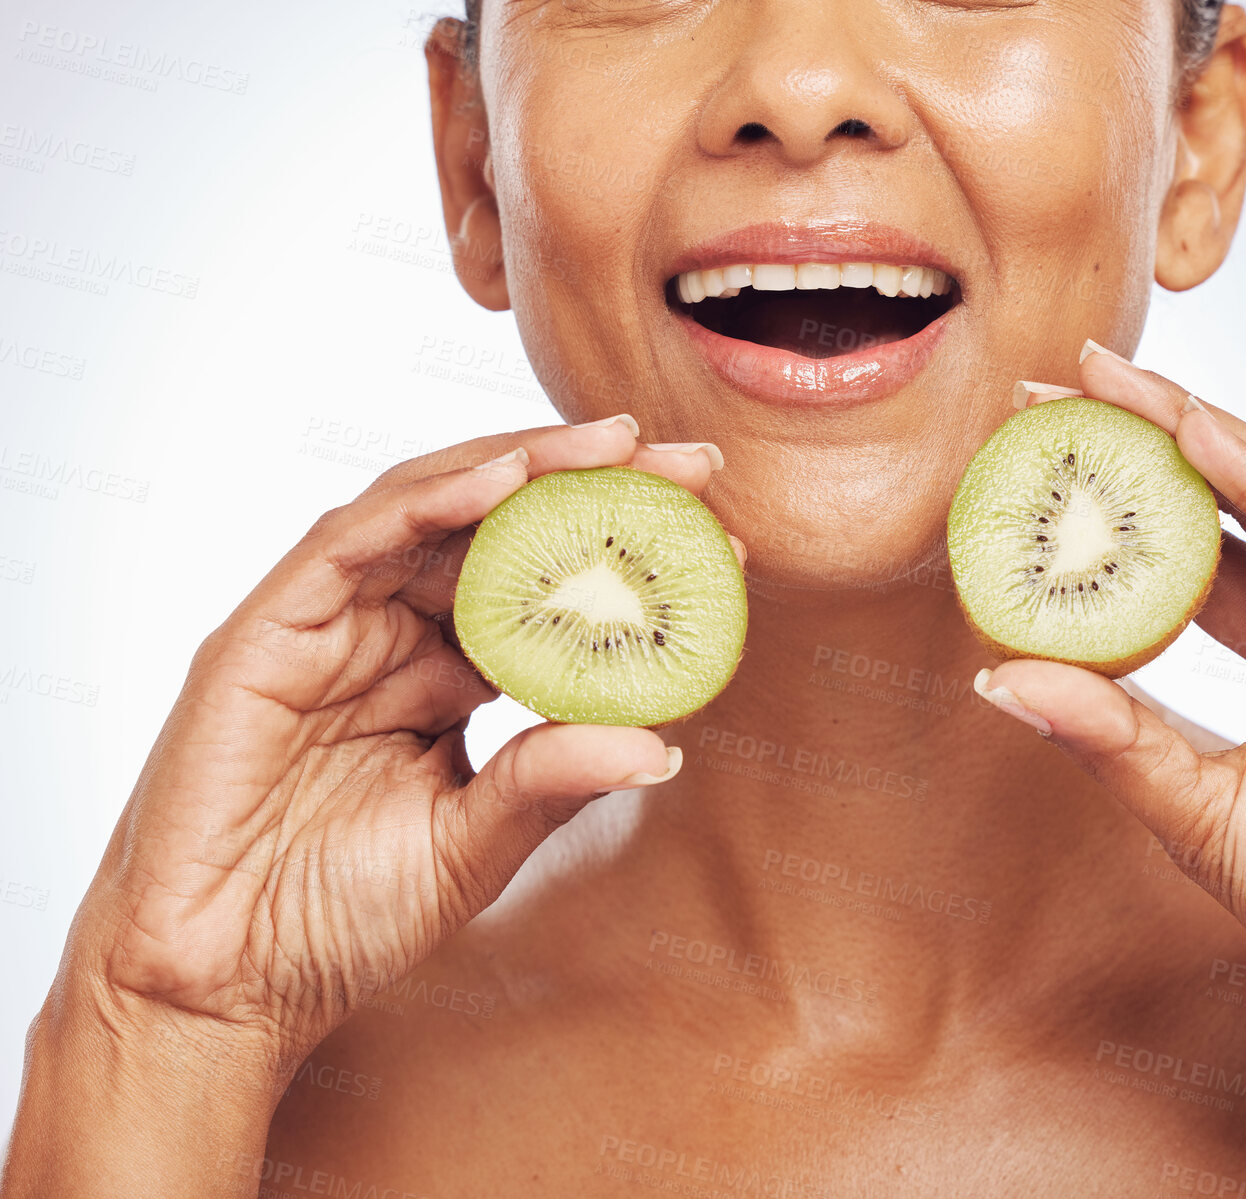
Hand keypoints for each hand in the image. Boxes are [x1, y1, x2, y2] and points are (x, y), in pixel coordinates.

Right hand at [64, 417, 725, 1076]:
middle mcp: (389, 635)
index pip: (543, 591)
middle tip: (692, 467)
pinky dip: (430, 499)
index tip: (719, 541)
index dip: (627, 560)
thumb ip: (550, 783)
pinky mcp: (267, 632)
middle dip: (596, 488)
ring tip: (618, 446)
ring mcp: (329, 626)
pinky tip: (507, 476)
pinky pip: (353, 542)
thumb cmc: (333, 919)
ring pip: (432, 512)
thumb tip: (662, 746)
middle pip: (499, 531)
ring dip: (525, 467)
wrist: (221, 989)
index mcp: (442, 678)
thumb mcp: (472, 846)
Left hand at [982, 346, 1245, 1057]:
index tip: (1040, 443)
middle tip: (1056, 379)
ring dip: (1197, 435)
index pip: (1205, 547)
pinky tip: (1199, 439)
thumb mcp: (1191, 802)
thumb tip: (1000, 676)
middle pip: (1242, 504)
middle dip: (1147, 435)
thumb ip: (1109, 733)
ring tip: (1108, 384)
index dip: (1124, 493)